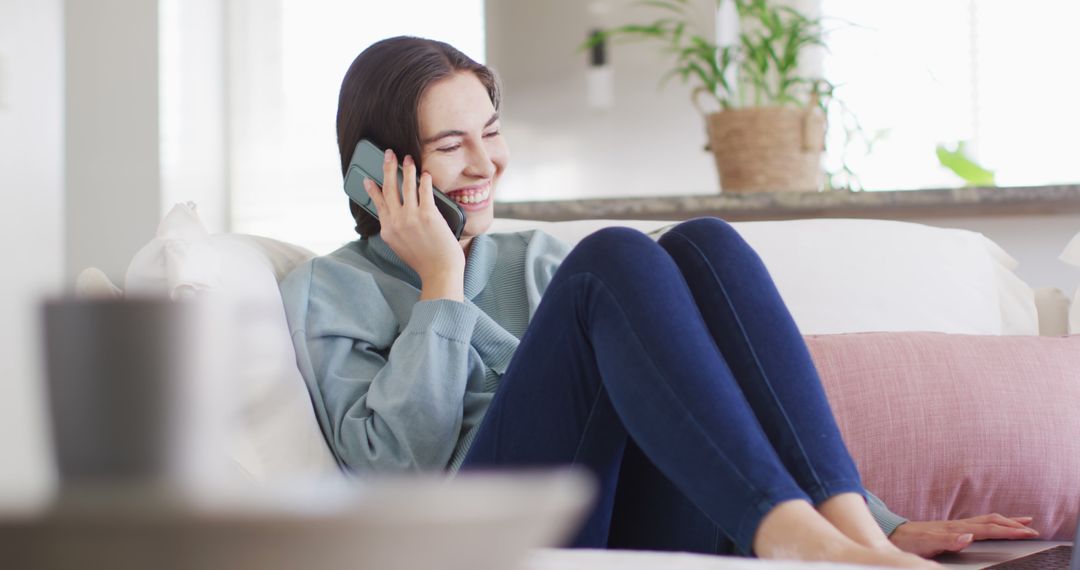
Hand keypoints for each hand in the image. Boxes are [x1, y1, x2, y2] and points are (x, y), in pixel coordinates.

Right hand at [364, 150, 464, 300]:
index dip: (372, 188)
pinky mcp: (428, 215)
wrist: (440, 272)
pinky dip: (424, 180)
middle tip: (389, 155)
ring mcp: (411, 218)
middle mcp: (396, 222)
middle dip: (388, 168)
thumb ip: (395, 230)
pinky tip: (425, 174)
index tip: (369, 178)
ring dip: (406, 169)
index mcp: (388, 230)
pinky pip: (424, 191)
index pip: (378, 203)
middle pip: (389, 188)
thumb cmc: (424, 261)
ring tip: (408, 159)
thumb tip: (393, 215)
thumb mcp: (401, 247)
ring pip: (406, 186)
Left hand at [890, 514, 1038, 557]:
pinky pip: (979, 524)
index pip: (989, 529)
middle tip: (1034, 528)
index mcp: (956, 529)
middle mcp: (958, 525)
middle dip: (1013, 524)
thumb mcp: (927, 544)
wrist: (894, 534)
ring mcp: (955, 525)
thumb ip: (948, 540)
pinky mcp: (951, 528)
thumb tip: (968, 537)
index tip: (1030, 532)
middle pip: (991, 522)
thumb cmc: (910, 541)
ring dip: (1006, 521)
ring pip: (986, 521)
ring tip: (1023, 521)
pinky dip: (993, 524)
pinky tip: (995, 526)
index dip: (1010, 530)